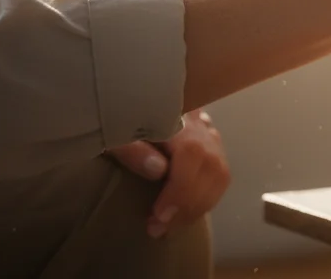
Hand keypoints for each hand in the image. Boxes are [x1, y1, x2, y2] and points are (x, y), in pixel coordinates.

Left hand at [108, 109, 230, 238]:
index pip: (192, 154)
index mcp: (175, 116)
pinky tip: (186, 210)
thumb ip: (132, 148)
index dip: (180, 189)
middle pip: (211, 166)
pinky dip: (206, 196)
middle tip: (160, 229)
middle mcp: (198, 122)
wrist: (119, 101)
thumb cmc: (112, 116)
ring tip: (172, 225)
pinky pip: (219, 171)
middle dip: (189, 205)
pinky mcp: (207, 141)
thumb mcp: (111, 130)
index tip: (159, 217)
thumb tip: (159, 170)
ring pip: (220, 171)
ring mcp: (206, 131)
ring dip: (199, 204)